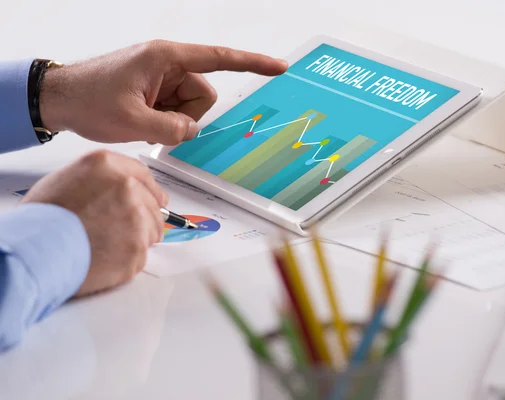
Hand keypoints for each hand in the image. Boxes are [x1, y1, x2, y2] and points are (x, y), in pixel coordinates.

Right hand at [21, 150, 166, 295]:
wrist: (36, 251)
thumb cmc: (43, 219)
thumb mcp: (67, 179)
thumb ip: (102, 180)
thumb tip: (125, 188)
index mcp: (107, 166)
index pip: (143, 175)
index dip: (151, 190)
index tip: (158, 199)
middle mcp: (127, 187)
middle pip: (152, 204)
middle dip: (144, 218)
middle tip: (122, 231)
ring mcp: (136, 217)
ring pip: (152, 230)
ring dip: (137, 239)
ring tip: (107, 246)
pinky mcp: (138, 246)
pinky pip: (142, 254)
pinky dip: (128, 259)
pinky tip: (106, 258)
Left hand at [39, 40, 287, 144]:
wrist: (58, 98)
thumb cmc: (88, 100)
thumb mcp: (132, 121)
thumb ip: (172, 129)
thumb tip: (191, 130)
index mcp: (166, 57)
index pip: (219, 59)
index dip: (252, 63)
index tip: (279, 66)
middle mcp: (168, 63)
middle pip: (203, 94)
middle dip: (186, 115)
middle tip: (154, 122)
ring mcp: (162, 76)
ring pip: (191, 106)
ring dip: (173, 120)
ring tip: (142, 120)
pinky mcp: (156, 87)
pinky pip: (177, 108)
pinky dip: (164, 120)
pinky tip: (141, 120)